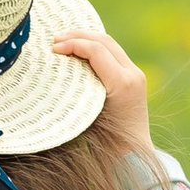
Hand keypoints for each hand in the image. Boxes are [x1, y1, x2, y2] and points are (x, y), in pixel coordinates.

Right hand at [50, 30, 154, 155]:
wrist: (132, 154)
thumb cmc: (105, 141)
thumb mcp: (85, 114)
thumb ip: (76, 88)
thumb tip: (55, 66)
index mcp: (121, 83)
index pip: (96, 51)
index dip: (73, 44)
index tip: (54, 49)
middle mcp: (132, 74)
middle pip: (104, 40)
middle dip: (78, 35)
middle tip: (55, 38)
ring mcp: (135, 74)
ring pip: (110, 43)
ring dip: (86, 37)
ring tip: (64, 39)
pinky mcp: (133, 76)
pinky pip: (113, 53)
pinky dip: (95, 47)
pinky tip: (79, 49)